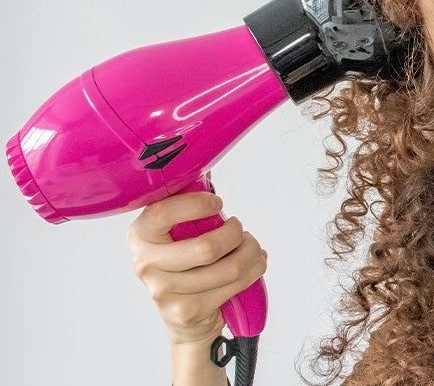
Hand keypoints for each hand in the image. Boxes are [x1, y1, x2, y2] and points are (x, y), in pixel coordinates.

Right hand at [126, 191, 267, 344]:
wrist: (182, 314)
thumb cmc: (184, 259)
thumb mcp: (178, 227)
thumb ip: (187, 196)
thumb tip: (204, 158)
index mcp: (140, 234)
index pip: (163, 213)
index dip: (196, 205)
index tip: (217, 203)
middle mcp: (146, 264)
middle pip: (206, 248)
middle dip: (235, 234)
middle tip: (239, 229)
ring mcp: (165, 291)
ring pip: (227, 268)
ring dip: (251, 253)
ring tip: (253, 247)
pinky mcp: (187, 311)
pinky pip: (233, 286)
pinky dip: (253, 272)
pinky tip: (253, 265)